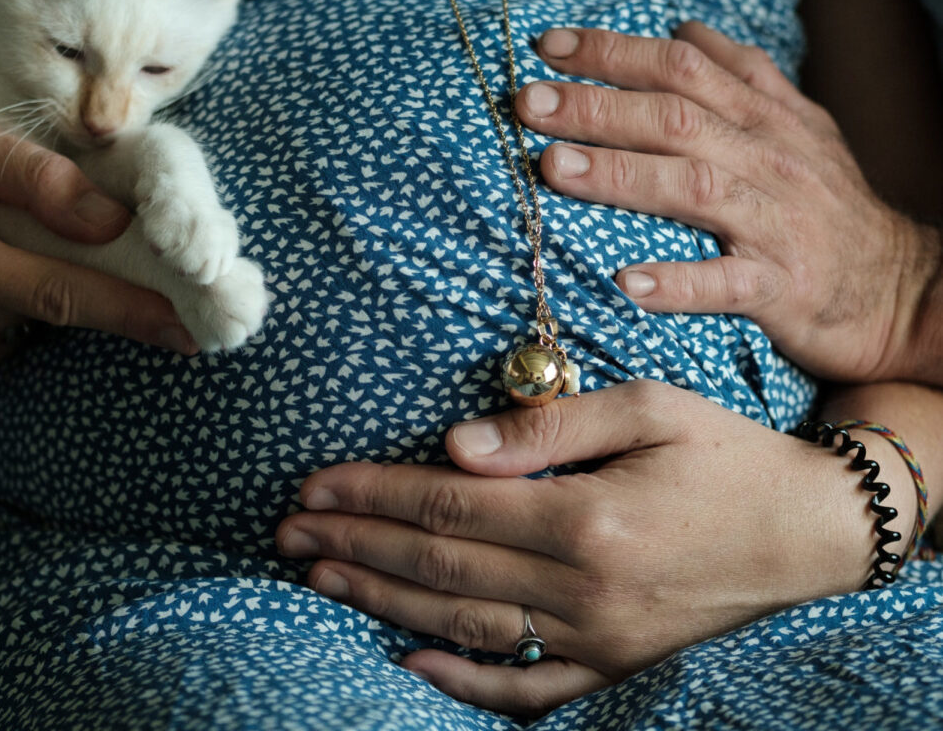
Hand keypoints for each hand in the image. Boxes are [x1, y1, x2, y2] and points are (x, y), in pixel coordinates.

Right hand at [0, 120, 195, 372]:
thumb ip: (35, 179)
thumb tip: (112, 222)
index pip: (60, 293)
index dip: (128, 310)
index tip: (188, 328)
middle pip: (61, 311)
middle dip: (120, 299)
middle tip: (181, 296)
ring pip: (39, 320)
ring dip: (72, 290)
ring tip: (75, 255)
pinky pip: (13, 329)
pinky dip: (35, 301)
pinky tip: (28, 265)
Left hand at [276, 384, 900, 717]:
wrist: (808, 529)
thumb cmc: (726, 452)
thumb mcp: (647, 408)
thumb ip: (547, 429)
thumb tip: (455, 446)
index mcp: (587, 518)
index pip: (450, 507)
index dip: (375, 493)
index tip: (315, 484)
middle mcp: (584, 589)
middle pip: (441, 567)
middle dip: (356, 544)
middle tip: (288, 532)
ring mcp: (597, 639)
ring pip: (464, 624)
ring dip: (383, 600)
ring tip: (320, 577)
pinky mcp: (615, 665)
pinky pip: (526, 687)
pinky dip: (463, 678)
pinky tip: (408, 659)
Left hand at [513, 22, 940, 382]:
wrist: (903, 289)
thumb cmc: (832, 204)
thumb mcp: (799, 123)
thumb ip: (742, 73)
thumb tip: (683, 28)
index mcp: (763, 117)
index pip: (680, 67)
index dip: (614, 52)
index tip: (548, 46)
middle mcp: (766, 158)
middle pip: (675, 118)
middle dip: (597, 106)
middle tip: (527, 102)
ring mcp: (774, 222)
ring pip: (694, 187)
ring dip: (621, 176)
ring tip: (555, 169)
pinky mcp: (782, 287)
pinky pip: (727, 284)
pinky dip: (678, 283)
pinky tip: (626, 281)